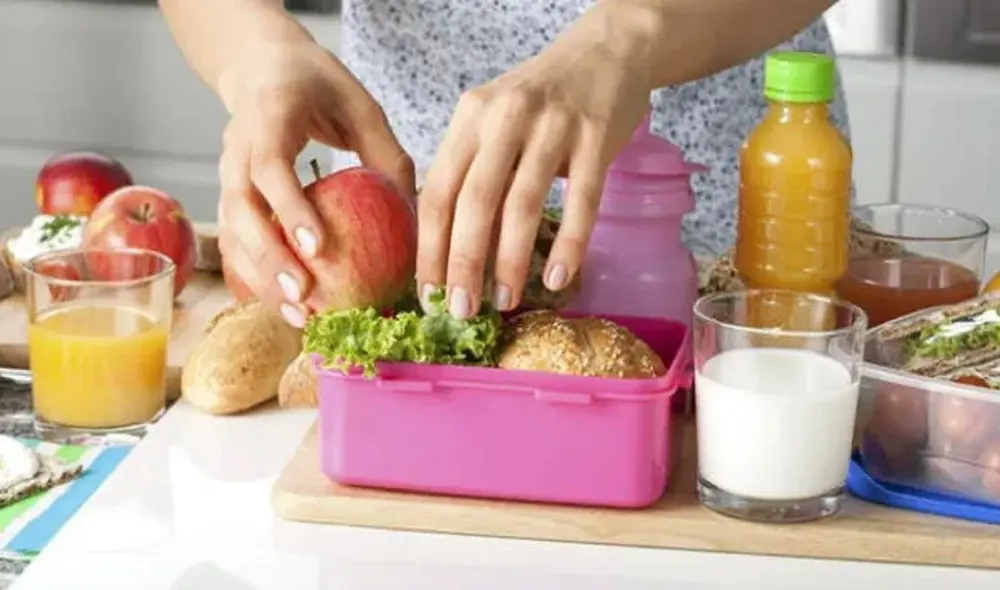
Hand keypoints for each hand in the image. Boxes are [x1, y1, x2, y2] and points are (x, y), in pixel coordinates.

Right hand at [216, 38, 413, 326]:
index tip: (317, 249)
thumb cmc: (318, 85)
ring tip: (297, 316)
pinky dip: (254, 276)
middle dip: (270, 259)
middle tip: (304, 297)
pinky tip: (284, 307)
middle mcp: (237, 147)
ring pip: (231, 233)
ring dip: (260, 278)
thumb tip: (416, 216)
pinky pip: (234, 242)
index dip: (289, 209)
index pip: (270, 168)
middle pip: (241, 210)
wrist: (262, 66)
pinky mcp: (230, 196)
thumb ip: (386, 155)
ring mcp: (226, 174)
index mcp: (269, 116)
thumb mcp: (361, 107)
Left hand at [417, 5, 653, 317]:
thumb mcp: (493, 120)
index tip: (428, 292)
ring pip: (522, 204)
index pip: (437, 190)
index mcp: (470, 118)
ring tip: (503, 301)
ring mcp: (553, 127)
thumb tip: (446, 247)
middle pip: (474, 201)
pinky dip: (569, 245)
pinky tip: (556, 279)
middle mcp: (505, 118)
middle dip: (463, 264)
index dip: (429, 247)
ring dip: (509, 261)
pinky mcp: (595, 139)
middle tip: (461, 311)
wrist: (606, 52)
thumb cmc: (541, 99)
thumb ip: (471, 169)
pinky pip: (582, 202)